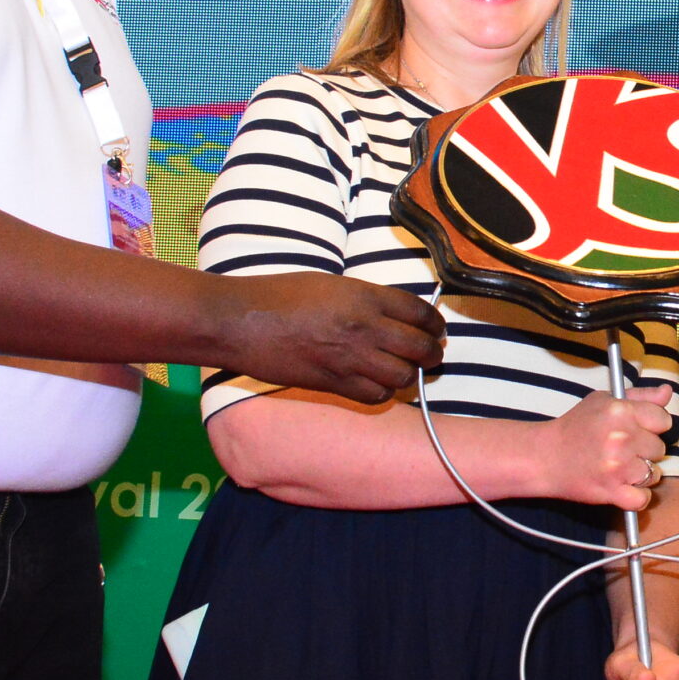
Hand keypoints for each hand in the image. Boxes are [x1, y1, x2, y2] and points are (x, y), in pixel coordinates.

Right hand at [214, 273, 444, 403]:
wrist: (242, 321)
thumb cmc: (280, 295)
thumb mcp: (331, 284)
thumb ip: (365, 299)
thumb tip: (392, 315)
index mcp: (365, 296)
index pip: (420, 312)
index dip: (435, 324)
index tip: (436, 329)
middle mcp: (364, 327)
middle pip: (420, 347)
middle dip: (432, 353)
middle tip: (431, 355)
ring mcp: (350, 358)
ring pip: (403, 376)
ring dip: (410, 375)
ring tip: (407, 371)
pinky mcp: (333, 383)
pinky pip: (375, 395)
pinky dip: (383, 392)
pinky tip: (378, 384)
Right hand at [541, 385, 673, 509]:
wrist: (545, 457)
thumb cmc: (575, 427)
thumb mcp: (604, 401)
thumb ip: (640, 396)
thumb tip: (667, 392)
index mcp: (620, 411)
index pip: (663, 420)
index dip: (653, 426)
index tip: (639, 430)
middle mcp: (621, 437)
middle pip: (660, 448)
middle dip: (645, 450)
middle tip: (623, 449)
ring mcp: (617, 466)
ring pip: (654, 474)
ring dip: (641, 474)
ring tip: (621, 468)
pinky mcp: (612, 491)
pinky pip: (643, 499)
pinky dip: (636, 497)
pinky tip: (624, 488)